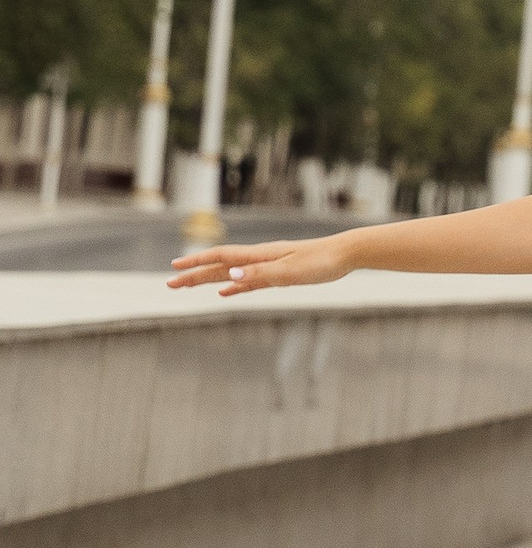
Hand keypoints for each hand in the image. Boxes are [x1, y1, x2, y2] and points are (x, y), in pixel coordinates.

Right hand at [166, 235, 356, 298]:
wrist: (344, 254)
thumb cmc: (320, 262)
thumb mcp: (290, 272)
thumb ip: (260, 275)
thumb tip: (230, 277)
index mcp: (259, 256)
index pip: (220, 258)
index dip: (197, 263)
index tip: (174, 268)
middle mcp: (259, 259)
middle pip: (220, 267)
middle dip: (194, 275)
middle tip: (170, 284)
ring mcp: (267, 266)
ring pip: (231, 274)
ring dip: (208, 280)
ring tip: (188, 285)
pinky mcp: (278, 274)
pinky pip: (248, 283)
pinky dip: (234, 288)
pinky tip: (225, 293)